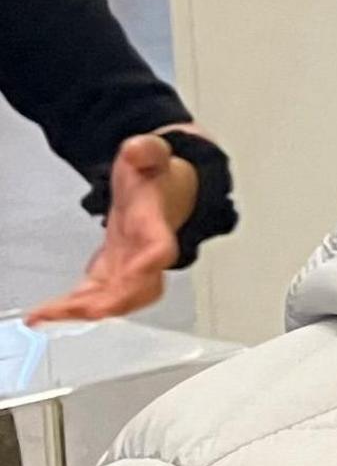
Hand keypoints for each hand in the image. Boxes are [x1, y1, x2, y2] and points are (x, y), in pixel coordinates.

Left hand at [25, 133, 199, 324]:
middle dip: (113, 302)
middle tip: (81, 311)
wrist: (165, 193)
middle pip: (139, 288)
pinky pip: (93, 298)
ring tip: (46, 316)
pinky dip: (69, 309)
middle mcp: (147, 256)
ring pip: (115, 300)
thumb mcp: (152, 155)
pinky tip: (42, 314)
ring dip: (83, 311)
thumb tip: (139, 149)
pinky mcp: (112, 274)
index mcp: (157, 226)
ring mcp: (130, 269)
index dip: (148, 264)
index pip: (159, 249)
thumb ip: (147, 150)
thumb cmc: (157, 180)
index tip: (133, 274)